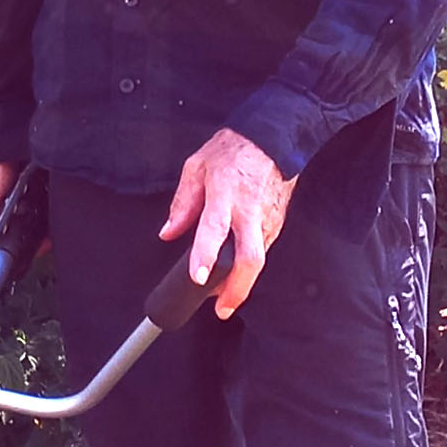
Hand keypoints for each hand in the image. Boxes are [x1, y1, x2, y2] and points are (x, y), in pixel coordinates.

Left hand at [161, 128, 294, 319]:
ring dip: (242, 283)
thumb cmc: (232, 151)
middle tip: (221, 309)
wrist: (274, 137)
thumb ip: (182, 204)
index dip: (206, 256)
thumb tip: (168, 233)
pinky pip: (264, 250)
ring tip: (222, 297)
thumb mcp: (196, 168)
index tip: (196, 278)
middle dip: (237, 289)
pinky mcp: (278, 222)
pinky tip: (235, 274)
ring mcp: (268, 219)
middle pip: (250, 258)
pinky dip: (249, 267)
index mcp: (225, 195)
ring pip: (260, 260)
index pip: (214, 231)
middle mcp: (250, 211)